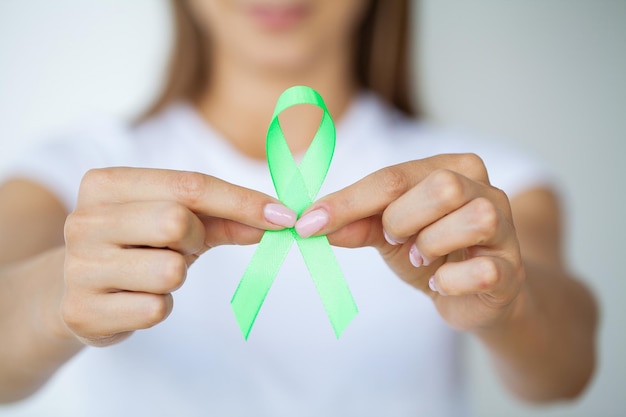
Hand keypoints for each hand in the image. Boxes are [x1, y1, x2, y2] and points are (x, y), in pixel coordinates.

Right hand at [63, 167, 295, 345]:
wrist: (73, 290)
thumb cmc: (136, 244)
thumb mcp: (176, 220)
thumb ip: (225, 217)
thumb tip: (277, 220)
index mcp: (105, 184)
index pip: (188, 184)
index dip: (241, 201)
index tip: (283, 216)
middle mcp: (84, 220)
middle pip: (176, 221)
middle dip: (193, 238)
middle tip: (179, 246)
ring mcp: (79, 267)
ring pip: (169, 271)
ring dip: (175, 275)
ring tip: (152, 272)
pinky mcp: (82, 312)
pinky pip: (155, 309)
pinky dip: (160, 306)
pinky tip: (137, 298)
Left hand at [294, 153, 524, 331]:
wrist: (477, 295)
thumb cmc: (432, 253)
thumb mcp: (388, 233)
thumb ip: (355, 223)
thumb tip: (311, 222)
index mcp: (453, 168)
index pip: (395, 176)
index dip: (349, 201)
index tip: (309, 222)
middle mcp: (485, 189)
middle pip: (442, 187)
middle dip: (404, 219)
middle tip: (398, 238)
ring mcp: (506, 229)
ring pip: (471, 220)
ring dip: (432, 246)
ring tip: (424, 256)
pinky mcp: (511, 270)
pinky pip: (482, 270)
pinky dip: (450, 280)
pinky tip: (443, 281)